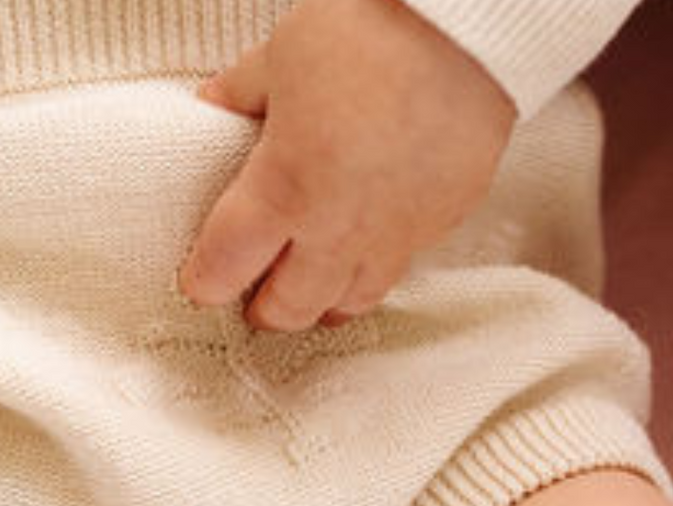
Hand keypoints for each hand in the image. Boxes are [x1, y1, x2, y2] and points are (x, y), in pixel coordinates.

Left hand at [180, 0, 516, 330]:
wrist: (471, 24)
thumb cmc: (373, 28)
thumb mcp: (285, 52)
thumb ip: (244, 92)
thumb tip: (215, 105)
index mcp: (282, 189)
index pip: (224, 270)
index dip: (206, 282)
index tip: (202, 280)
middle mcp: (335, 229)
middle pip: (287, 309)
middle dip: (265, 309)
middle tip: (255, 295)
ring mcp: (393, 234)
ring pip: (348, 303)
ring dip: (322, 300)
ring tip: (312, 283)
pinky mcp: (441, 222)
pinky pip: (401, 264)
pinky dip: (376, 262)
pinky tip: (369, 238)